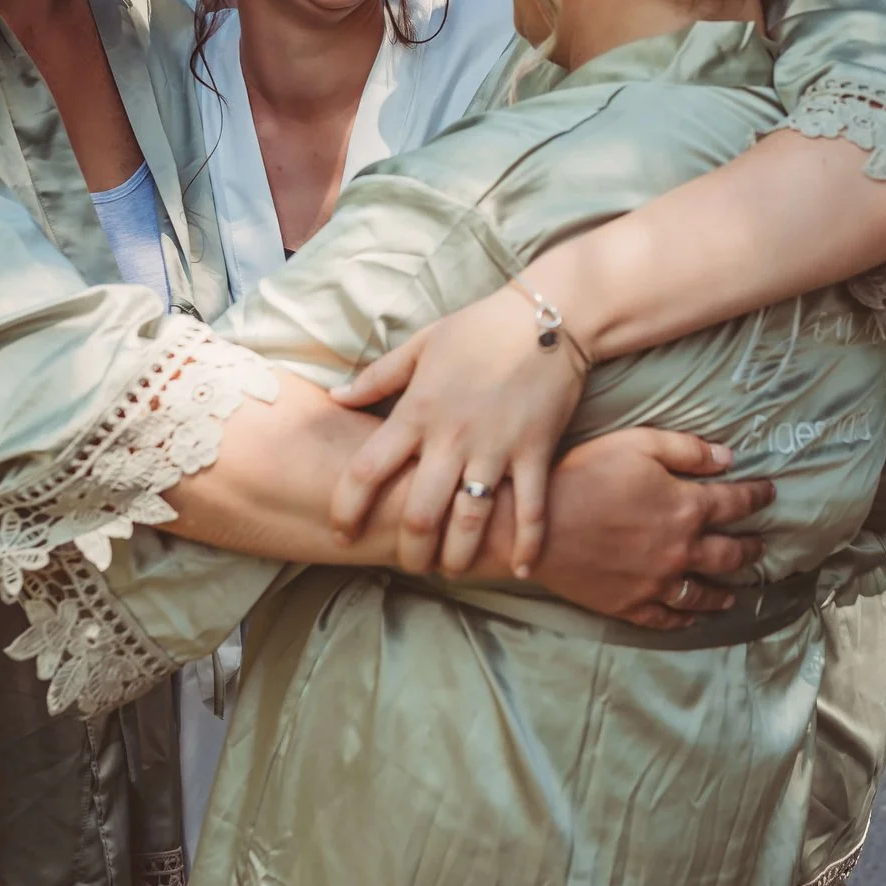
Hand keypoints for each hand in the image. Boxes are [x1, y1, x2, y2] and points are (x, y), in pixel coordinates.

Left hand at [329, 285, 589, 578]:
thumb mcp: (421, 344)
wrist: (549, 316)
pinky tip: (521, 568)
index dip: (347, 510)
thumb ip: (378, 377)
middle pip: (419, 515)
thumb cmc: (480, 327)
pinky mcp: (535, 453)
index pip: (366, 473)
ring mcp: (496, 449)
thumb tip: (336, 397)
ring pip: (470, 523)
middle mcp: (451, 438)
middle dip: (409, 551)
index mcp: (416, 412)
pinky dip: (528, 544)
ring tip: (451, 569)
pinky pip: (531, 510)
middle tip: (409, 561)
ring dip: (457, 558)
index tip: (342, 532)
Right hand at [536, 427, 770, 629]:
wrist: (538, 525)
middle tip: (762, 546)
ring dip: (724, 593)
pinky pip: (666, 618)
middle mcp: (680, 550)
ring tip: (736, 593)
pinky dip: (684, 619)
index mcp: (686, 508)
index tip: (770, 494)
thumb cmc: (585, 474)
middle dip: (751, 548)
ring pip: (703, 593)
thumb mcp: (639, 444)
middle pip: (729, 554)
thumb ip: (687, 451)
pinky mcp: (630, 604)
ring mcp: (656, 582)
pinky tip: (692, 618)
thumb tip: (728, 458)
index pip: (736, 503)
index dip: (757, 497)